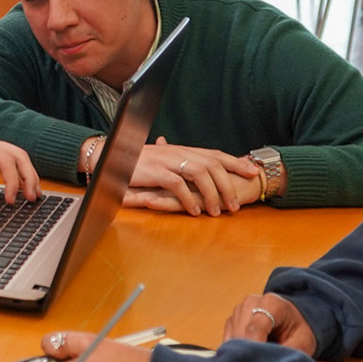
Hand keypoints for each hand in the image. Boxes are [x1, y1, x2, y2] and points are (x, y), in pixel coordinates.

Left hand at [0, 135, 40, 203]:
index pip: (5, 160)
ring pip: (18, 158)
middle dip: (29, 176)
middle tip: (32, 198)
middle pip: (18, 155)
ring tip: (34, 196)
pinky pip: (11, 165)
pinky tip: (25, 192)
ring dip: (29, 176)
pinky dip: (21, 177)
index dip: (13, 180)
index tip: (11, 201)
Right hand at [124, 141, 262, 215]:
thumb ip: (176, 160)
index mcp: (182, 150)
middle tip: (236, 204)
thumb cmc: (135, 160)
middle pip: (213, 163)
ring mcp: (167, 161)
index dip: (235, 162)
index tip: (252, 171)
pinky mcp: (155, 172)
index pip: (215, 154)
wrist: (109, 155)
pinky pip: (178, 185)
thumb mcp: (160, 158)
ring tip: (217, 211)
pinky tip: (194, 211)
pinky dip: (189, 199)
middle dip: (229, 183)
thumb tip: (190, 162)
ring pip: (200, 174)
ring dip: (212, 194)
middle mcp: (178, 152)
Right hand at [222, 294, 316, 353]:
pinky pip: (228, 341)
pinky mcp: (232, 320)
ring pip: (232, 339)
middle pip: (241, 335)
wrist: (293, 319)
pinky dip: (238, 350)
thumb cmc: (299, 331)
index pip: (255, 329)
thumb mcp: (303, 342)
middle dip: (250, 353)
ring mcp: (239, 309)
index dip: (255, 349)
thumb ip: (289, 351)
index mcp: (271, 303)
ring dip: (243, 352)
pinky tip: (252, 352)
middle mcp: (251, 302)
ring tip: (260, 357)